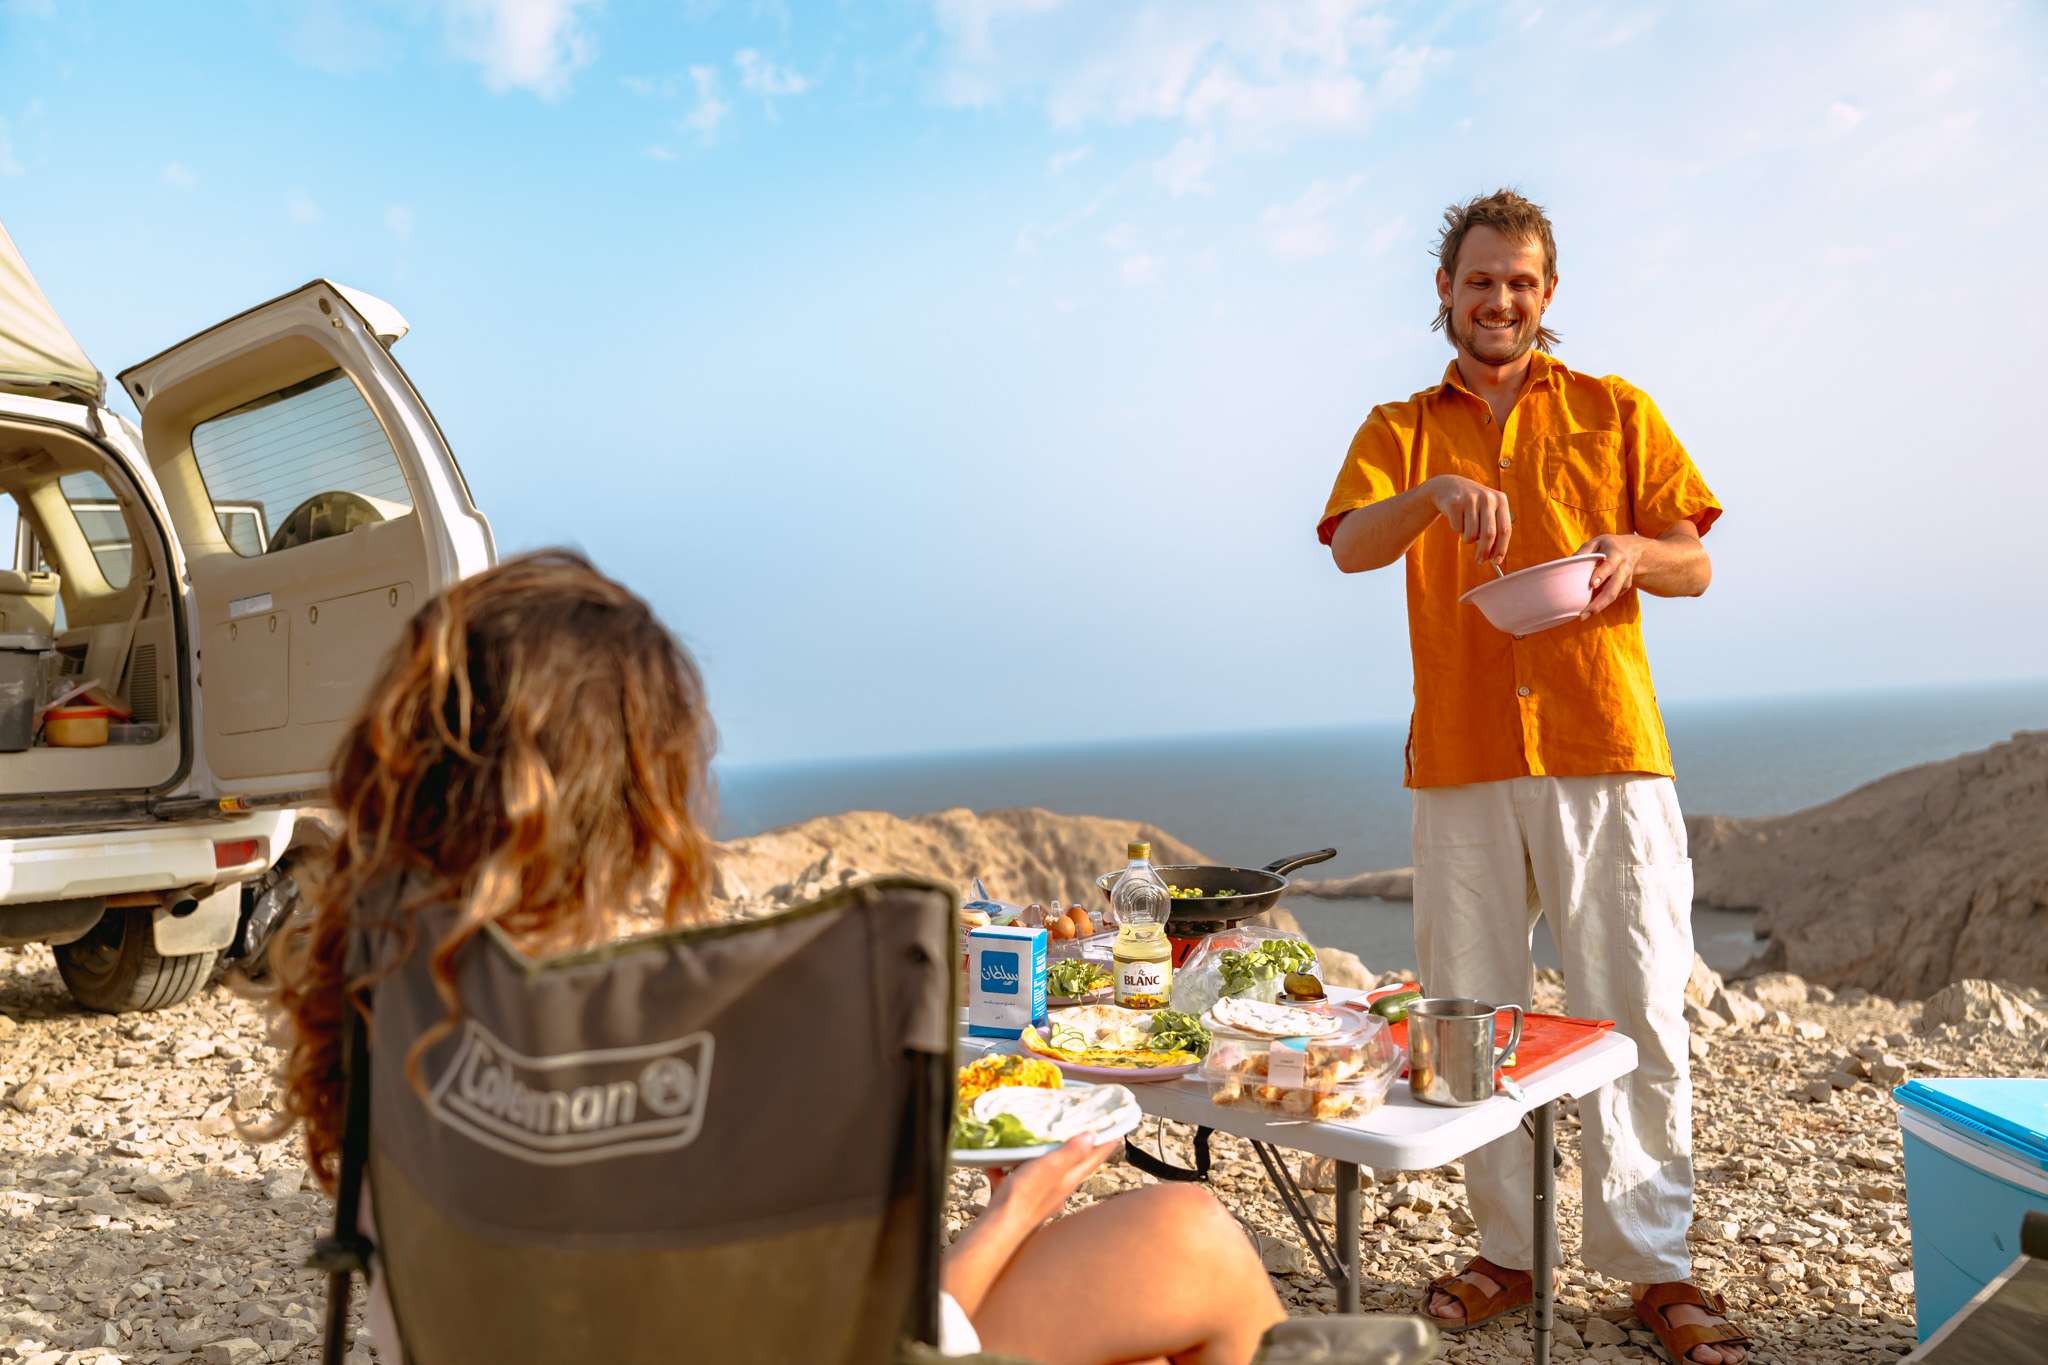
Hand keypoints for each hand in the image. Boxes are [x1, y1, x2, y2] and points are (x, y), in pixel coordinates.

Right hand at [983, 1135, 1118, 1228]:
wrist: (997, 1228)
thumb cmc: (1024, 1198)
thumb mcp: (1049, 1168)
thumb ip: (1070, 1153)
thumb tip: (1092, 1136)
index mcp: (1068, 1180)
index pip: (1093, 1158)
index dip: (1106, 1142)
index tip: (1117, 1128)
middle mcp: (1058, 1189)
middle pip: (1074, 1164)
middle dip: (1079, 1146)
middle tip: (1084, 1127)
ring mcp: (1039, 1195)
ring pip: (1046, 1171)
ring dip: (1045, 1156)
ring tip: (1041, 1138)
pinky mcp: (1019, 1199)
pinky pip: (1017, 1179)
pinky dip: (1009, 1169)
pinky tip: (996, 1162)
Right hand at [1425, 475, 1511, 565]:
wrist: (1449, 486)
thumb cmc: (1472, 504)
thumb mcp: (1488, 510)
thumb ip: (1495, 529)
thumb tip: (1495, 557)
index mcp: (1500, 500)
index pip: (1505, 529)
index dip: (1501, 548)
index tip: (1496, 561)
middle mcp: (1487, 497)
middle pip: (1489, 534)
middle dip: (1484, 552)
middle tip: (1479, 560)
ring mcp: (1470, 499)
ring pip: (1471, 534)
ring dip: (1468, 538)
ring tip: (1466, 529)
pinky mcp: (1454, 503)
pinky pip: (1457, 528)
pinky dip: (1457, 529)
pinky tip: (1457, 518)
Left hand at [1576, 533, 1647, 616]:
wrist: (1635, 550)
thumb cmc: (1611, 546)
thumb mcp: (1598, 541)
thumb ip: (1585, 550)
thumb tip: (1568, 562)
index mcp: (1616, 555)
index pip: (1609, 566)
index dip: (1602, 574)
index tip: (1592, 584)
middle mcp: (1623, 568)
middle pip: (1613, 588)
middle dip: (1600, 602)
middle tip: (1584, 613)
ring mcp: (1625, 580)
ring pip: (1613, 596)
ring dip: (1599, 607)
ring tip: (1584, 616)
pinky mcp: (1625, 587)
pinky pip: (1612, 597)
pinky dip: (1601, 604)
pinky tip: (1589, 610)